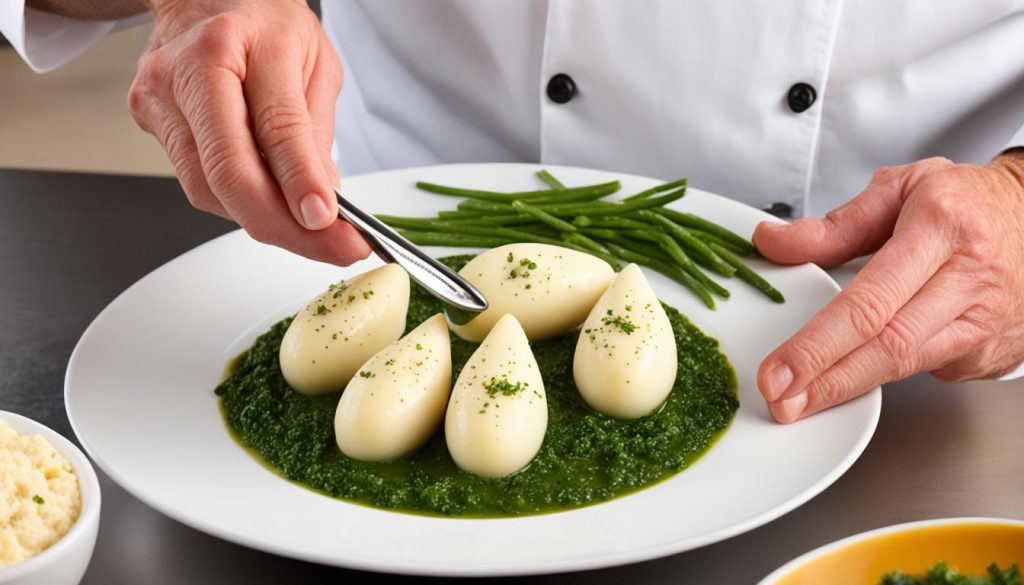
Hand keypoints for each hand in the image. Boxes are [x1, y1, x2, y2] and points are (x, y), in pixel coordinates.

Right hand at [127, 0, 369, 264]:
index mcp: (238, 43)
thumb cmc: (263, 20)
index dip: (300, 182)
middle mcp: (189, 69)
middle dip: (282, 226)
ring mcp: (159, 97)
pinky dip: (239, 203)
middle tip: (330, 248)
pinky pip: (197, 183)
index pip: (274, 127)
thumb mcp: (315, 62)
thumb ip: (316, 131)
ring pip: (208, 190)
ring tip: (308, 229)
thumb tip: (322, 199)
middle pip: (228, 173)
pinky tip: (270, 202)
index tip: (328, 222)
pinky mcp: (148, 120)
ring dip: (263, 220)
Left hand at [752, 152, 1023, 422]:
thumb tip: (773, 243)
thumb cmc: (965, 202)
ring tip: (800, 400)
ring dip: (848, 389)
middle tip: (780, 402)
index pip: (869, 302)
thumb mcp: (899, 189)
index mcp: (942, 230)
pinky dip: (887, 373)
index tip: (778, 371)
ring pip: (908, 367)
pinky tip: (858, 369)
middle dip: (827, 382)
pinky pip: (929, 369)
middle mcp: (971, 281)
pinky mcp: (991, 353)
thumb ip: (834, 225)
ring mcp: (987, 324)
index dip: (818, 345)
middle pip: (889, 347)